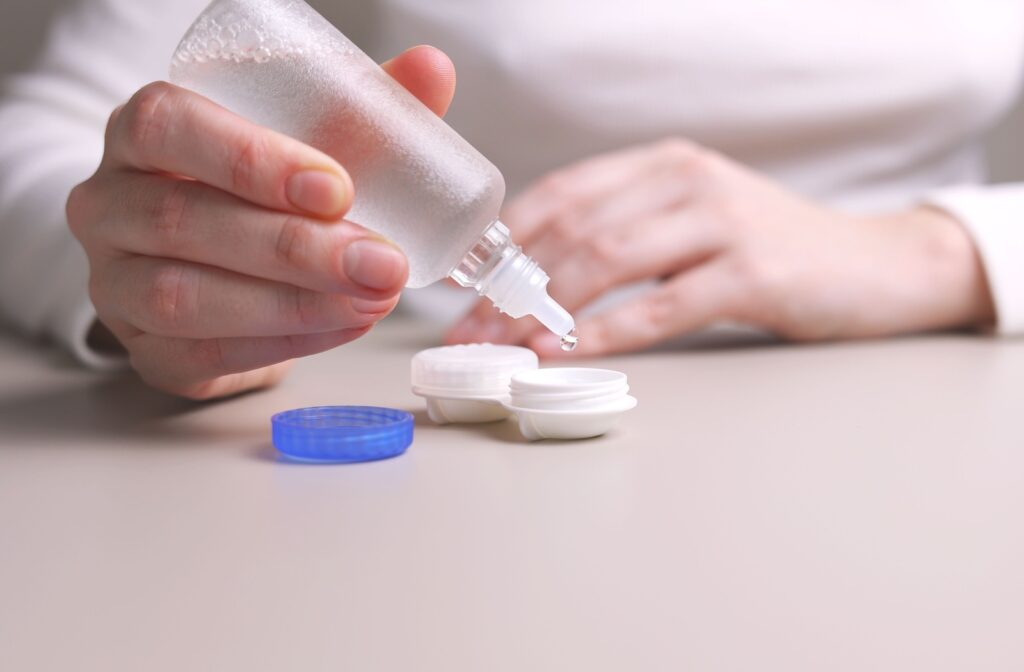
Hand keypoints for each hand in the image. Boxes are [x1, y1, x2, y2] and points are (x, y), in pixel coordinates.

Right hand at [69, 46, 455, 398]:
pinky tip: (340, 327)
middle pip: (184, 221)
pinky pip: (203, 353)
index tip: (337, 188)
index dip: (250, 158)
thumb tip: (432, 69)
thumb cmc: (262, 194)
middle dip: (295, 249)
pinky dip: (282, 343)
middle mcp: (110, 205)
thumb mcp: (308, 141)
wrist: (223, 270)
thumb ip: (363, 109)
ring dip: (291, 303)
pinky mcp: (147, 350)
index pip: (169, 126)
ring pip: (183, 296)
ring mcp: (114, 284)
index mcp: (143, 134)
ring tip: (371, 301)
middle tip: (381, 264)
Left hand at [447, 139, 994, 355]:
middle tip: (472, 332)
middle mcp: (688, 180)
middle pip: (573, 230)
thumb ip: (629, 231)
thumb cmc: (773, 249)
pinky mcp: (753, 273)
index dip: (504, 242)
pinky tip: (567, 353)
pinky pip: (660, 306)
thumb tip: (539, 281)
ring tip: (506, 346)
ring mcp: (722, 222)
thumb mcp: (696, 219)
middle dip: (510, 286)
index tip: (465, 288)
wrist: (877, 265)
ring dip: (544, 309)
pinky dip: (604, 333)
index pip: (562, 193)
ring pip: (606, 262)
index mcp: (664, 164)